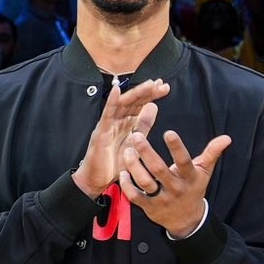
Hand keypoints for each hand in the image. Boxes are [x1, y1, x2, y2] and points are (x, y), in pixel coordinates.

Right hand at [73, 77, 169, 197]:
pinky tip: (117, 91)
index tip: (165, 87)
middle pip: (133, 101)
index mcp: (127, 122)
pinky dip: (111, 102)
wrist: (98, 180)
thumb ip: (144, 125)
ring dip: (135, 93)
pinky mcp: (101, 132)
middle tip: (160, 84)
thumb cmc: (115, 162)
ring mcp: (109, 124)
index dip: (151, 95)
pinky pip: (106, 115)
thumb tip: (154, 106)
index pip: (140, 104)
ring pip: (122, 104)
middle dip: (147, 91)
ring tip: (148, 85)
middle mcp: (118, 120)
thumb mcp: (136, 142)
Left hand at [128, 129, 228, 236]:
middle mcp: (176, 188)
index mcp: (189, 178)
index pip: (184, 161)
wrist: (187, 220)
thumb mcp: (204, 172)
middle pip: (160, 170)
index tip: (168, 132)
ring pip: (145, 182)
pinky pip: (136, 197)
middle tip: (136, 136)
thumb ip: (212, 153)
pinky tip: (122, 173)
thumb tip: (227, 138)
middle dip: (147, 152)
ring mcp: (162, 199)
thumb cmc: (193, 189)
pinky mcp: (149, 208)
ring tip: (126, 151)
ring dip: (134, 167)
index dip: (177, 148)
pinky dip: (127, 186)